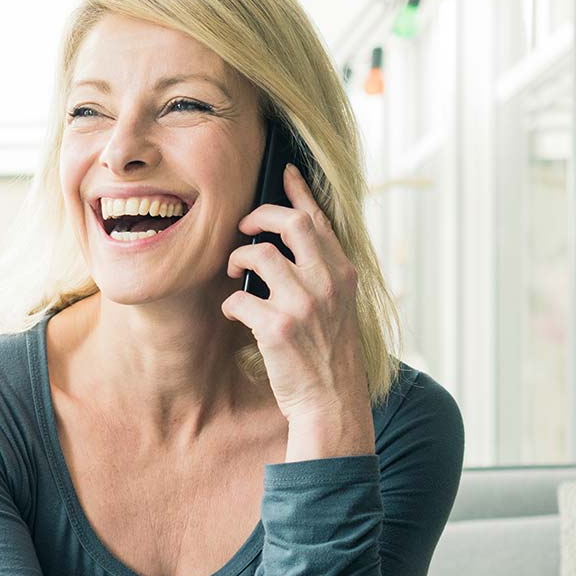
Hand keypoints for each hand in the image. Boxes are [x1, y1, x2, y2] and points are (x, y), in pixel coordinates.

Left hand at [220, 164, 368, 427]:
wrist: (333, 404)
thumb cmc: (329, 357)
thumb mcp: (338, 308)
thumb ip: (321, 275)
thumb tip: (286, 245)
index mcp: (343, 275)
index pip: (320, 220)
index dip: (299, 191)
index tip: (285, 171)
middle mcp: (327, 283)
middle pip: (290, 222)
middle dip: (260, 216)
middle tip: (244, 228)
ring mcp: (303, 304)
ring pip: (258, 254)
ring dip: (237, 259)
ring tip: (233, 273)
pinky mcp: (278, 328)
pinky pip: (238, 298)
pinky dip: (231, 304)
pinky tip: (237, 315)